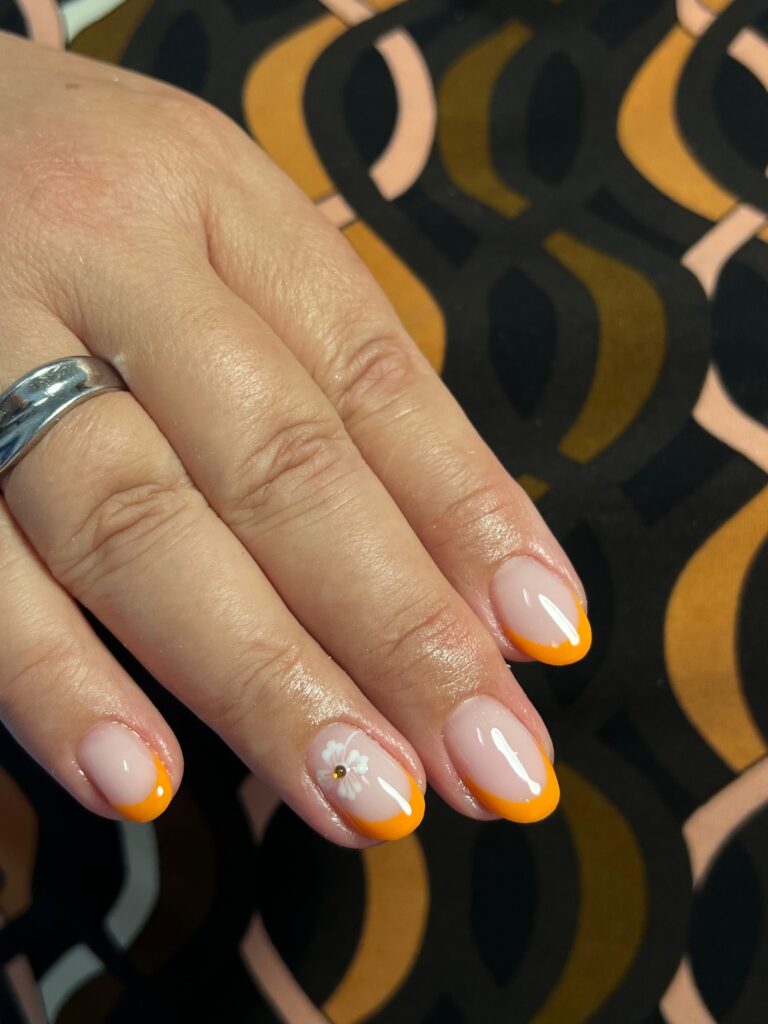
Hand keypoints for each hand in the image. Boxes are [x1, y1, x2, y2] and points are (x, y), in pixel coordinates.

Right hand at [0, 31, 589, 844]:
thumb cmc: (80, 208)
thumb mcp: (214, 242)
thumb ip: (327, 386)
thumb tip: (470, 578)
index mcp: (217, 203)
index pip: (372, 381)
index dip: (470, 516)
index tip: (552, 640)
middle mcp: (110, 258)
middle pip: (279, 467)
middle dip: (396, 630)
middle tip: (492, 764)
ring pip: (139, 529)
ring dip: (262, 679)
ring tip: (364, 797)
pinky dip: (56, 680)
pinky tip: (141, 779)